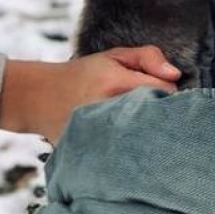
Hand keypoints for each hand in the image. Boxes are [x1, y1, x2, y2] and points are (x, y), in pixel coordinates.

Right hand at [0, 46, 180, 142]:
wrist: (38, 98)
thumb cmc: (84, 75)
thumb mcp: (114, 56)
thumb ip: (148, 57)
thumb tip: (176, 75)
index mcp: (116, 83)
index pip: (166, 93)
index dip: (168, 93)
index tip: (159, 95)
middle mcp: (108, 110)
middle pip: (159, 119)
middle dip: (161, 116)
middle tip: (150, 113)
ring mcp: (100, 136)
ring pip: (145, 139)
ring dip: (148, 134)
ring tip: (139, 128)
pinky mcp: (93, 155)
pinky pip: (126, 157)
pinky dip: (132, 151)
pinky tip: (127, 145)